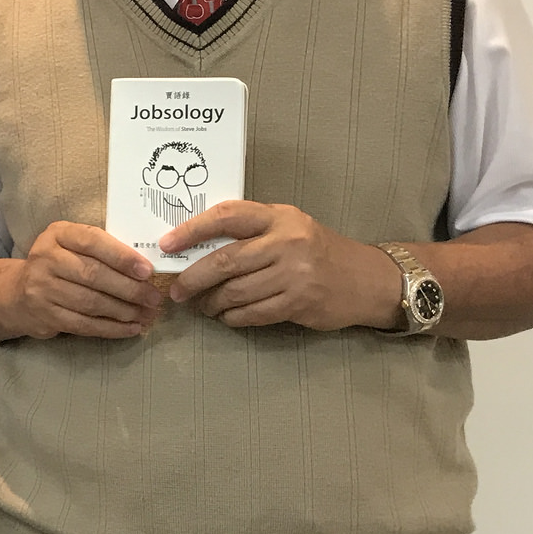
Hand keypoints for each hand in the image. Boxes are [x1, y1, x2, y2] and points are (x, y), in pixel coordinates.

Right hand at [8, 221, 164, 338]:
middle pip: (93, 275)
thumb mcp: (72, 246)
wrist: (17, 293)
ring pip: (90, 302)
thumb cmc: (58, 265)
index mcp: (57, 234)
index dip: (121, 256)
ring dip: (124, 311)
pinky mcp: (45, 315)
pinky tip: (131, 328)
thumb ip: (101, 249)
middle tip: (154, 297)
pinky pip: (84, 324)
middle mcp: (46, 258)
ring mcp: (42, 288)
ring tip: (146, 314)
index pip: (92, 242)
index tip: (147, 270)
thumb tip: (144, 268)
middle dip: (129, 288)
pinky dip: (111, 328)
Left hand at [163, 201, 397, 329]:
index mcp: (278, 217)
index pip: (227, 216)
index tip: (167, 244)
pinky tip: (227, 316)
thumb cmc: (316, 250)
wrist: (366, 279)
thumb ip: (250, 231)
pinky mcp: (299, 302)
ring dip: (212, 302)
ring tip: (203, 305)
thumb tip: (195, 246)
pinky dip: (233, 317)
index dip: (192, 229)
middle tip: (177, 289)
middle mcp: (287, 242)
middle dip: (193, 277)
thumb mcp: (288, 227)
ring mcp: (295, 274)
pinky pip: (252, 313)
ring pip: (235, 291)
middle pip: (225, 260)